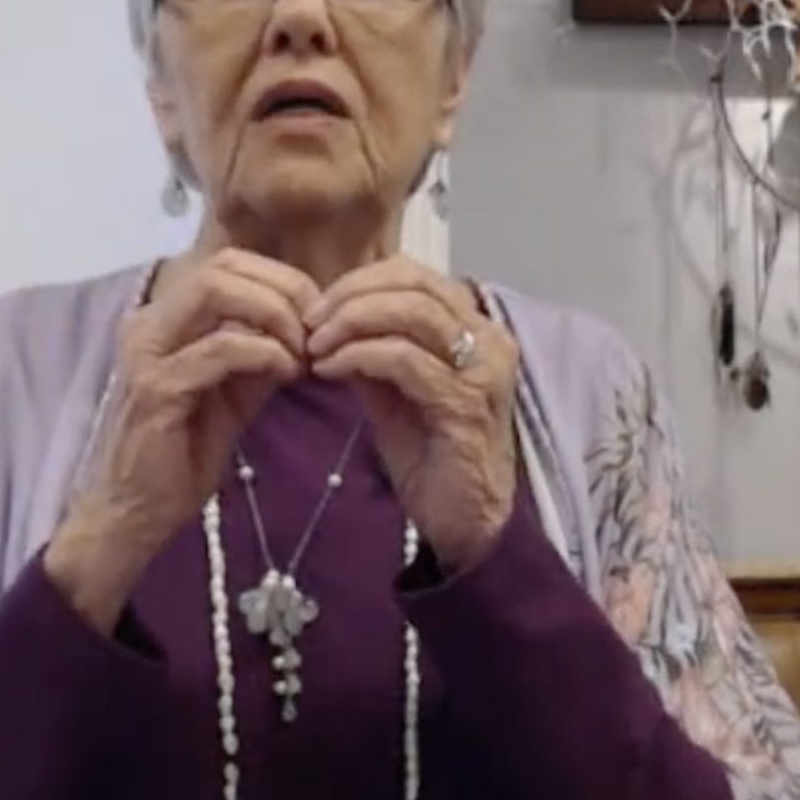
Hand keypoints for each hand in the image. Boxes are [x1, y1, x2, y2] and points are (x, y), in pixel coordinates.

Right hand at [45, 249, 318, 632]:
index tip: (318, 316)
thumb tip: (309, 325)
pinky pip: (219, 348)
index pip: (227, 263)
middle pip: (222, 266)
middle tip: (317, 330)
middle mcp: (148, 322)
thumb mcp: (235, 390)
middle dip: (283, 290)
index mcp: (165, 317)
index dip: (281, 278)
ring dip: (274, 315)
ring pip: (216, 291)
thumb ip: (262, 351)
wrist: (137, 510)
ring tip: (301, 352)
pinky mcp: (155, 387)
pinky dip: (263, 352)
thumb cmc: (183, 450)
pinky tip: (286, 374)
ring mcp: (147, 351)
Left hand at [307, 256, 519, 571]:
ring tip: (315, 345)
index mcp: (476, 328)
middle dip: (351, 296)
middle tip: (309, 323)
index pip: (416, 275)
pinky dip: (360, 356)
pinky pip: (406, 360)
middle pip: (414, 284)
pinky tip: (331, 371)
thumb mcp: (395, 393)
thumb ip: (371, 352)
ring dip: (352, 323)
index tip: (316, 306)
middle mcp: (490, 340)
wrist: (466, 525)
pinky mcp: (467, 405)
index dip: (360, 281)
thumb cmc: (433, 458)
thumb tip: (327, 321)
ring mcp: (484, 371)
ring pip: (411, 313)